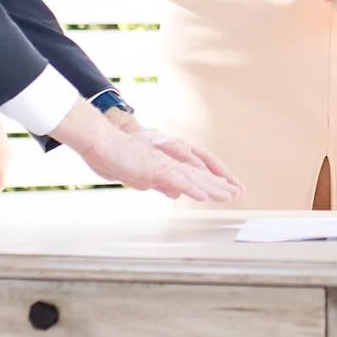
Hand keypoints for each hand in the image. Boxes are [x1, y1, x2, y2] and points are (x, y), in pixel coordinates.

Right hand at [49, 101, 241, 203]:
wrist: (98, 141)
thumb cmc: (114, 156)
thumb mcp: (140, 174)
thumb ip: (159, 182)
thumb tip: (176, 192)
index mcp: (166, 162)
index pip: (194, 173)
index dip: (211, 181)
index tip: (226, 190)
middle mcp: (168, 160)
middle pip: (199, 174)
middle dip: (219, 184)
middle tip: (238, 192)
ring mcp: (162, 163)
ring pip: (192, 177)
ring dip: (211, 187)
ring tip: (228, 195)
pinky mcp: (154, 167)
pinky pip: (176, 179)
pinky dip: (191, 187)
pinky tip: (203, 195)